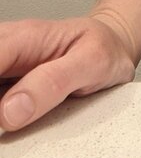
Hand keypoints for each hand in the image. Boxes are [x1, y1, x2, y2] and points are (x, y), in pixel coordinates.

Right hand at [0, 14, 135, 131]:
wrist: (113, 46)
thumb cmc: (103, 48)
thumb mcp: (92, 62)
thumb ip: (53, 83)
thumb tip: (10, 112)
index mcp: (25, 37)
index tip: (1, 115)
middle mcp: (8, 47)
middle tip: (10, 119)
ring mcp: (5, 66)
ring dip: (0, 110)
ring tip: (18, 116)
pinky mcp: (5, 84)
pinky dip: (3, 113)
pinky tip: (15, 118)